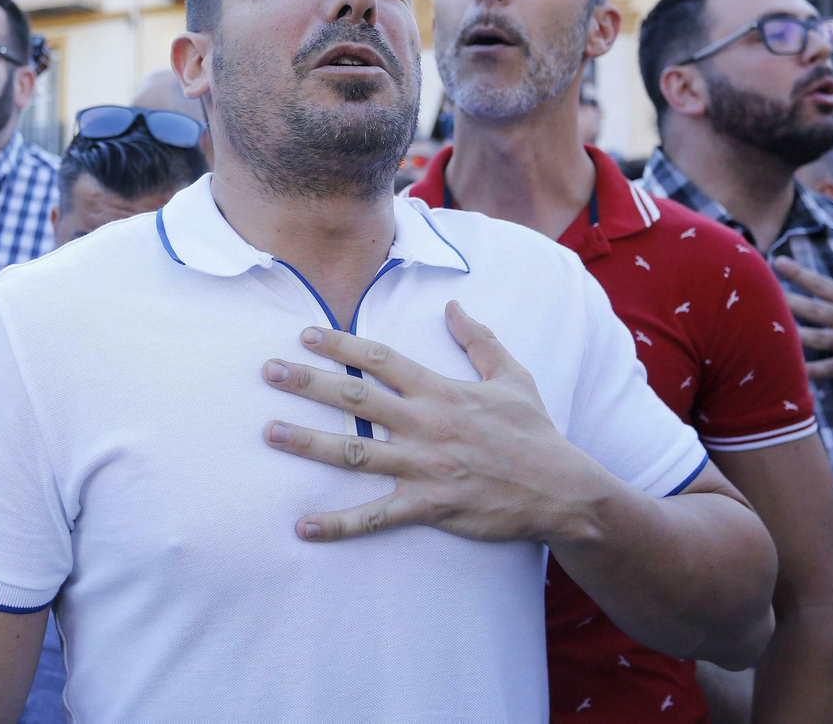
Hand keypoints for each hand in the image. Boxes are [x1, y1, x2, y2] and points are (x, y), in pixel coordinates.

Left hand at [260, 300, 604, 543]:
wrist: (564, 491)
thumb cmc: (535, 433)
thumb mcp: (513, 377)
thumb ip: (480, 340)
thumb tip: (453, 306)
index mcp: (441, 391)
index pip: (380, 359)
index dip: (341, 345)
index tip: (305, 334)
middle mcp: (426, 425)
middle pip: (356, 399)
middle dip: (309, 383)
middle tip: (268, 371)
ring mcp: (425, 466)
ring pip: (355, 454)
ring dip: (309, 444)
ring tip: (270, 433)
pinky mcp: (429, 506)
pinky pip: (376, 516)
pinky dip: (339, 524)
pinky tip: (303, 526)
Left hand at [774, 252, 832, 383]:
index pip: (823, 284)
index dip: (799, 273)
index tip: (777, 262)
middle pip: (814, 309)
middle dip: (785, 301)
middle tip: (758, 294)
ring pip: (817, 338)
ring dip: (790, 335)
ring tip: (764, 331)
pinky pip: (830, 369)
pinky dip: (810, 371)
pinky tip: (788, 370)